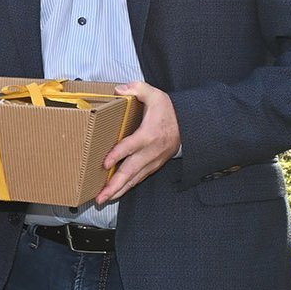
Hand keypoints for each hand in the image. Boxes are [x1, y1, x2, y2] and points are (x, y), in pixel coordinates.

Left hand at [95, 81, 180, 205]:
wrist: (190, 124)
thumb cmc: (168, 110)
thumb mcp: (154, 94)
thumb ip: (137, 88)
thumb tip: (119, 89)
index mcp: (148, 134)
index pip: (130, 146)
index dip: (118, 155)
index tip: (105, 164)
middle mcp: (151, 151)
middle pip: (131, 170)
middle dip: (115, 184)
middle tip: (100, 196)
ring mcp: (153, 161)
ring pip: (134, 178)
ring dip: (119, 190)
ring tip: (103, 200)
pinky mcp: (154, 165)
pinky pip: (139, 178)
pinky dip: (127, 187)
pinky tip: (116, 193)